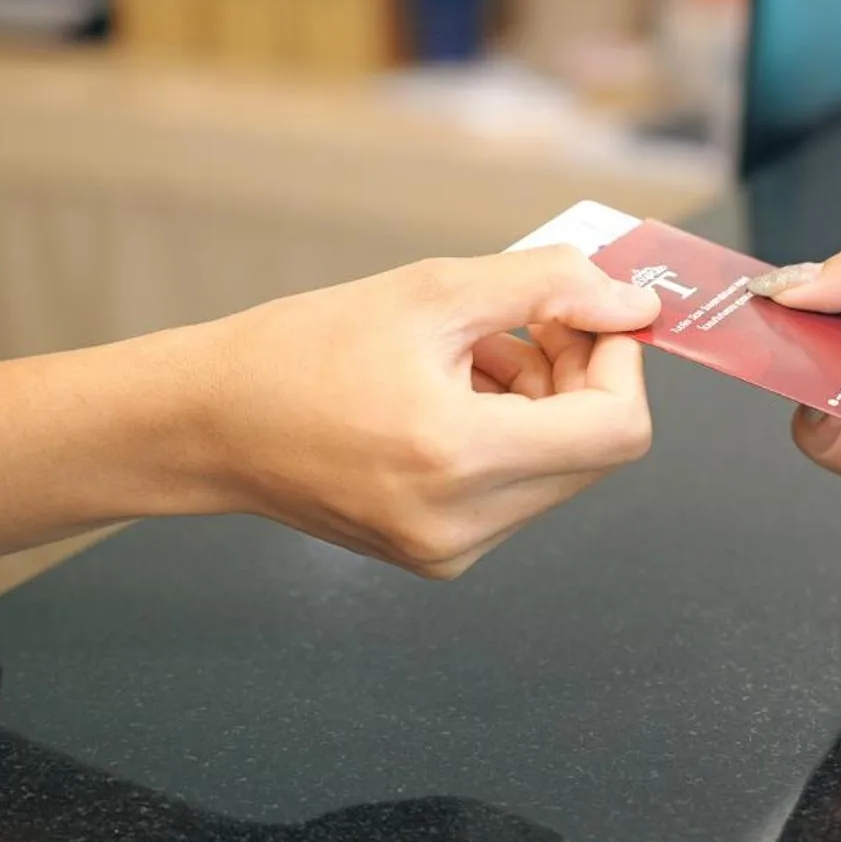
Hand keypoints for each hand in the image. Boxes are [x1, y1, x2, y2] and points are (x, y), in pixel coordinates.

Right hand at [205, 247, 659, 577]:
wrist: (208, 425)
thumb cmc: (301, 351)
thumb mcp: (431, 290)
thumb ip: (545, 285)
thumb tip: (632, 300)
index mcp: (458, 458)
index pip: (617, 429)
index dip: (621, 361)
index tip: (591, 312)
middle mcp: (462, 522)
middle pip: (595, 450)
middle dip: (578, 375)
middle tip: (525, 321)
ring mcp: (452, 550)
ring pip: (560, 468)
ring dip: (539, 400)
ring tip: (466, 355)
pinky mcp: (439, 556)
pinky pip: (516, 489)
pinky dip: (505, 431)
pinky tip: (447, 395)